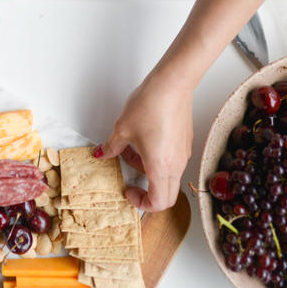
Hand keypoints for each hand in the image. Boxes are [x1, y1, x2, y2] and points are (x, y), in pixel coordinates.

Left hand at [95, 72, 193, 211]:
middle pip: (167, 194)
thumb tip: (101, 154)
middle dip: (147, 192)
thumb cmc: (151, 105)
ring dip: (148, 170)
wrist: (172, 83)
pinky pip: (173, 161)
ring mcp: (183, 153)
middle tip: (132, 181)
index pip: (159, 203)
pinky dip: (157, 159)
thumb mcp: (122, 128)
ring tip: (130, 151)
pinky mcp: (185, 142)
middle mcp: (176, 164)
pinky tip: (143, 140)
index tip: (128, 191)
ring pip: (168, 176)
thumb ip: (111, 147)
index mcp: (161, 167)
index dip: (142, 203)